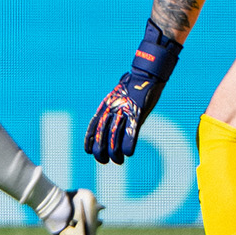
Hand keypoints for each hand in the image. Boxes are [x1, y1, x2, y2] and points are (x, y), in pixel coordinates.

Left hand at [85, 21, 181, 162]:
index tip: (89, 151)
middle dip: (100, 151)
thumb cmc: (134, 85)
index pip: (93, 126)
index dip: (89, 140)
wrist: (147, 73)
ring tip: (118, 161)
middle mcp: (112, 109)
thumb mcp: (119, 96)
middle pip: (101, 135)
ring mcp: (124, 111)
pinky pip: (130, 133)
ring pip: (114, 137)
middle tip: (104, 161)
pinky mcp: (137, 113)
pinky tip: (128, 154)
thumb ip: (114, 107)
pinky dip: (128, 145)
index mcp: (106, 106)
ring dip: (115, 153)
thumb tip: (111, 116)